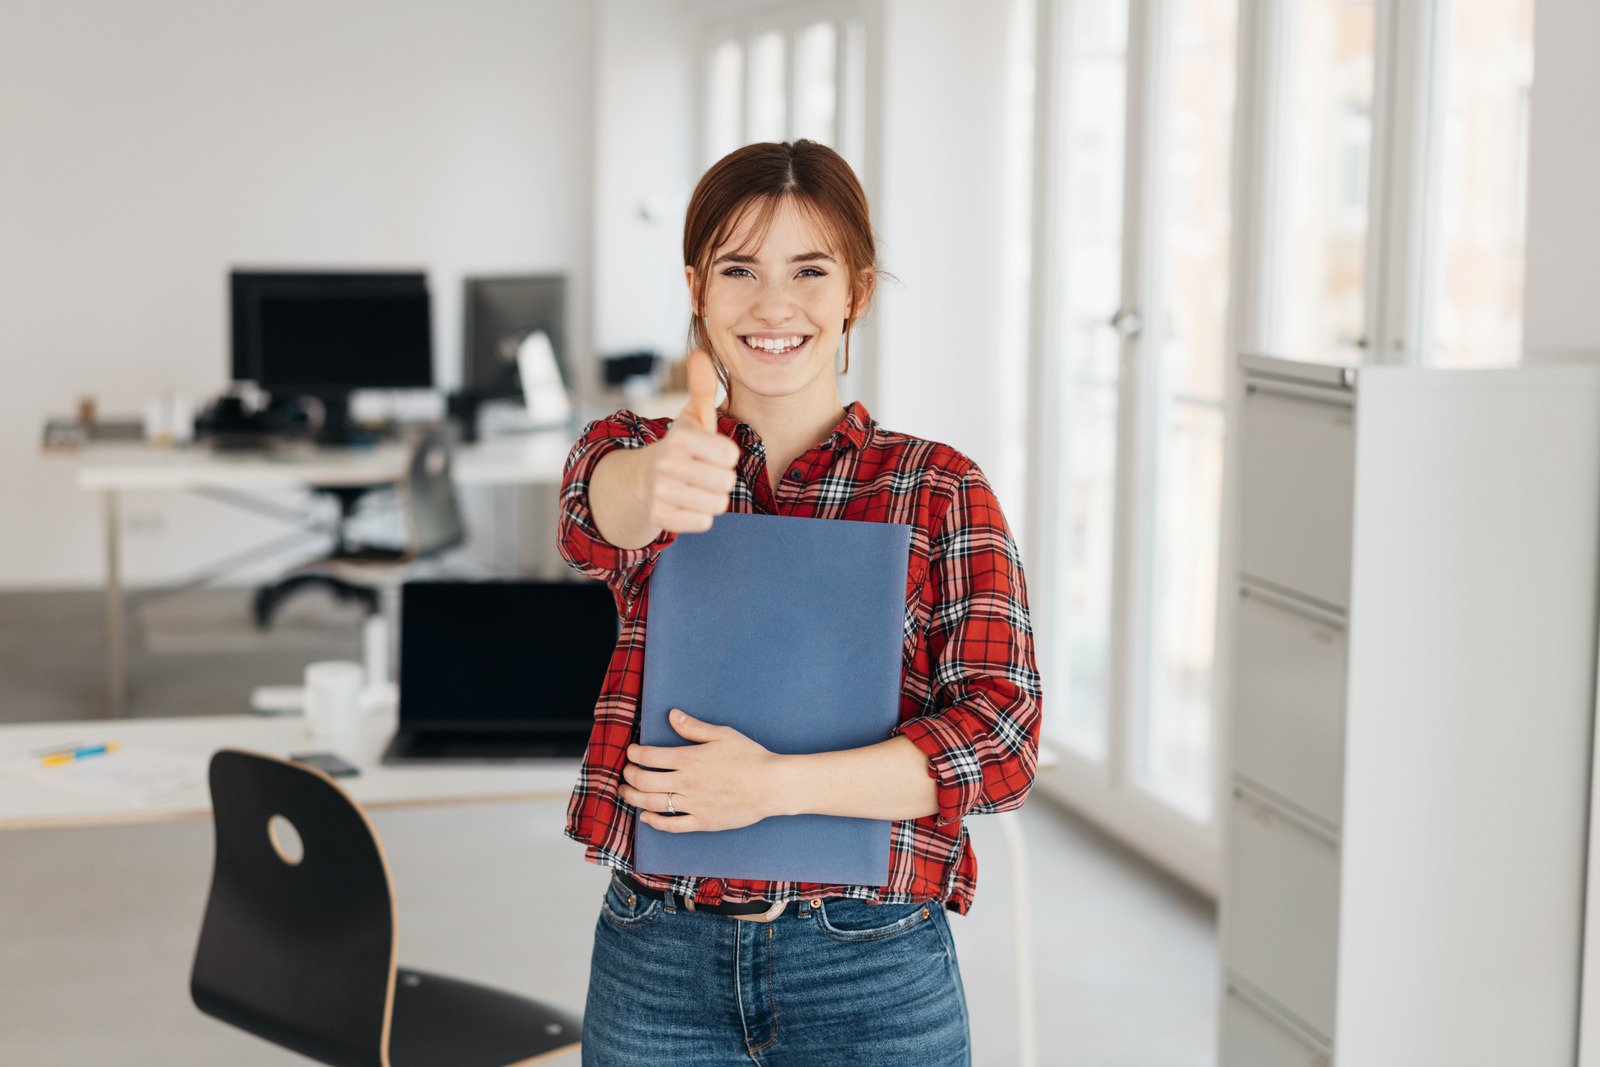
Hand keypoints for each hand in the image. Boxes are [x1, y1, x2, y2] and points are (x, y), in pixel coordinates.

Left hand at [620, 709, 782, 831]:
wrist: (771, 786)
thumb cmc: (749, 757)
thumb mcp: (722, 734)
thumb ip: (693, 727)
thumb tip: (672, 715)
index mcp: (689, 759)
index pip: (649, 756)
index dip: (634, 753)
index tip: (632, 752)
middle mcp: (686, 783)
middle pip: (644, 780)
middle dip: (629, 775)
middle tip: (626, 772)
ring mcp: (693, 805)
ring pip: (652, 803)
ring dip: (633, 798)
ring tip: (625, 792)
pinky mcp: (702, 822)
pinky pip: (672, 826)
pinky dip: (654, 822)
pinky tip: (645, 817)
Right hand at [639, 351, 739, 533]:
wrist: (643, 479)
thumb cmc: (681, 445)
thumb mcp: (693, 416)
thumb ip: (703, 388)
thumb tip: (700, 354)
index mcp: (680, 438)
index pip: (730, 456)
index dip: (726, 455)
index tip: (710, 451)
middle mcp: (667, 464)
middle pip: (726, 482)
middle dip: (721, 478)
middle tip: (703, 471)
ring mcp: (661, 492)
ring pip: (717, 504)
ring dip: (712, 497)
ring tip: (696, 486)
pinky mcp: (660, 517)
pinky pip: (704, 522)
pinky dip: (700, 515)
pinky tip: (686, 502)